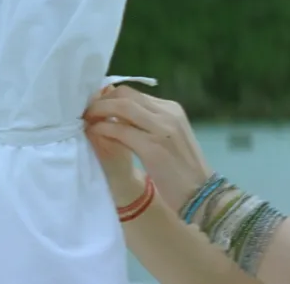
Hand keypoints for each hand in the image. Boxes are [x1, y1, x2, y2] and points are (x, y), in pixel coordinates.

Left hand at [84, 85, 212, 213]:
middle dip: (101, 100)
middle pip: (126, 95)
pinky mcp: (153, 147)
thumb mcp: (170, 138)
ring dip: (99, 111)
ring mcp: (162, 129)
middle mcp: (169, 114)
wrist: (203, 194)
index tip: (95, 107)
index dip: (110, 97)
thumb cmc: (185, 171)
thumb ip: (151, 124)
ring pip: (122, 107)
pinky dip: (103, 129)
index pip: (134, 94)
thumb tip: (121, 117)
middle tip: (86, 112)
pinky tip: (95, 134)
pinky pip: (120, 129)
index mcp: (173, 110)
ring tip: (86, 121)